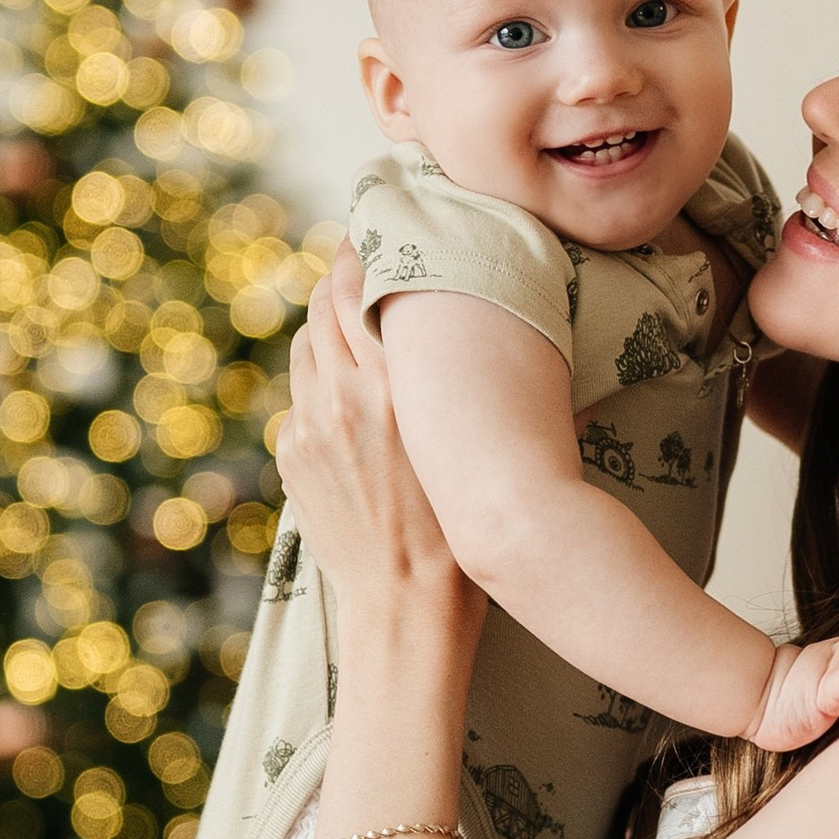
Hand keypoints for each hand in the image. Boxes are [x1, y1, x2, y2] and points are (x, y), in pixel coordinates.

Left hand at [278, 255, 486, 676]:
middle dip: (338, 279)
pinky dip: (317, 384)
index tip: (371, 232)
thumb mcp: (477, 446)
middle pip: (322, 307)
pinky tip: (341, 391)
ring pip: (304, 349)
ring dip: (322, 328)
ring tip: (345, 321)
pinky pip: (300, 400)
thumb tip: (546, 350)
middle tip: (357, 260)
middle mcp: (344, 396)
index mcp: (396, 385)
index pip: (362, 288)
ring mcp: (309, 427)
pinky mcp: (292, 456)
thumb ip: (484, 390)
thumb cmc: (463, 531)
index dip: (362, 252)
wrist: (406, 605)